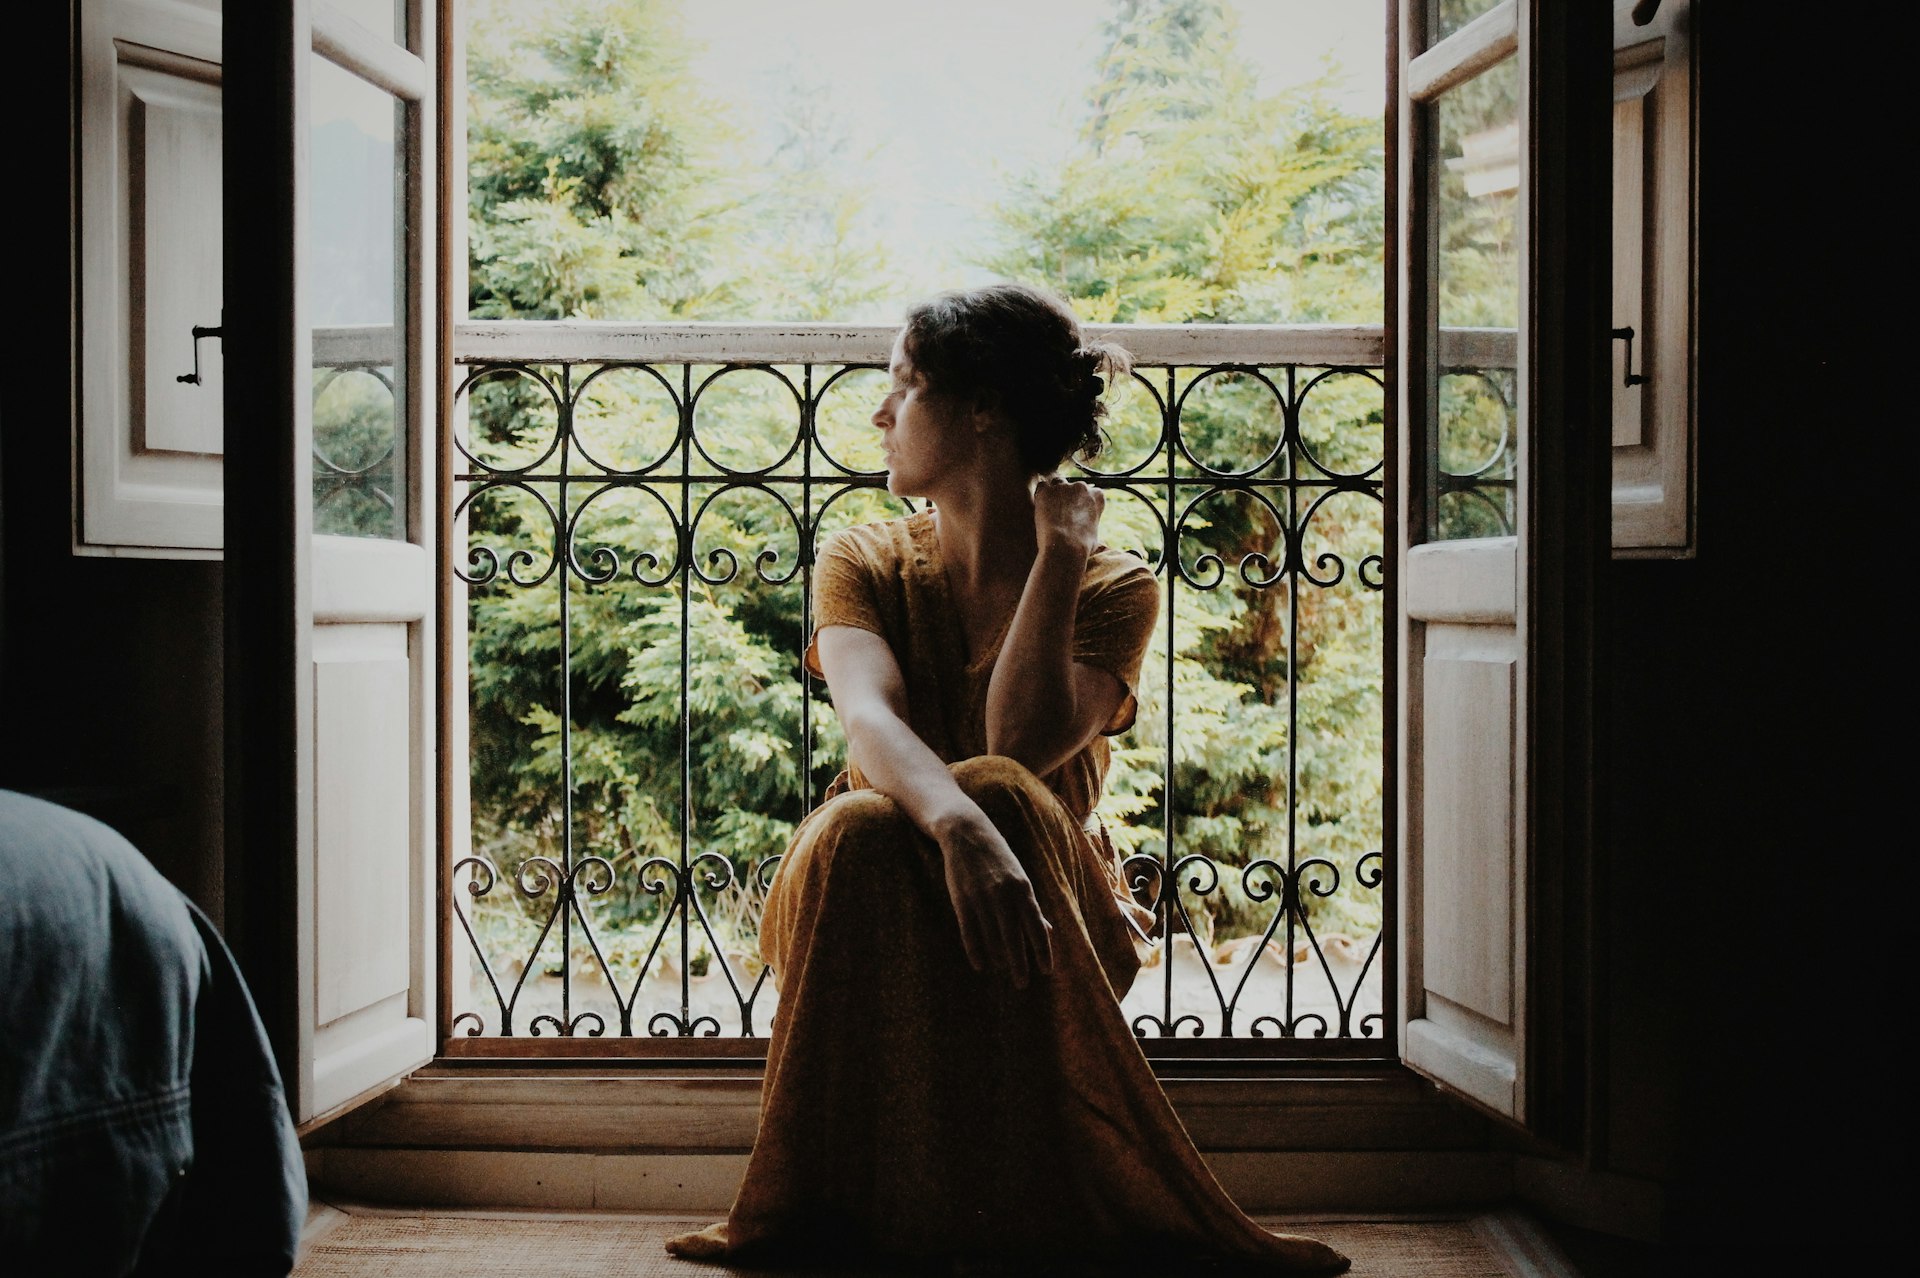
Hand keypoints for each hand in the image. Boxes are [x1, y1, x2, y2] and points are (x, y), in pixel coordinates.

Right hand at [933, 810, 1053, 987]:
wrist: (966, 833)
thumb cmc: (998, 857)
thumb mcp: (1020, 877)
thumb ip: (1032, 905)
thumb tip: (1047, 930)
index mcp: (1022, 889)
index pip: (1036, 927)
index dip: (1042, 951)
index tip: (1046, 970)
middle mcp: (1004, 895)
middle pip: (1014, 938)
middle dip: (1020, 963)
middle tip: (1023, 983)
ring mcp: (981, 898)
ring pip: (992, 938)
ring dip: (999, 958)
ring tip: (1004, 971)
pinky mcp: (961, 900)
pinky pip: (969, 932)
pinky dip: (975, 950)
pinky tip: (981, 965)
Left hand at [1032, 474, 1103, 555]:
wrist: (1065, 548)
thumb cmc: (1081, 547)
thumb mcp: (1094, 534)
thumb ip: (1090, 522)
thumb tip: (1087, 528)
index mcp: (1097, 496)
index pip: (1090, 492)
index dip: (1082, 503)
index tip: (1077, 512)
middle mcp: (1082, 487)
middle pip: (1074, 486)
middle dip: (1069, 497)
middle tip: (1062, 514)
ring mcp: (1064, 487)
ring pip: (1057, 484)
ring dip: (1055, 494)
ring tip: (1051, 513)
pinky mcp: (1046, 491)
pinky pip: (1042, 487)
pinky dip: (1041, 496)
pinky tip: (1042, 509)